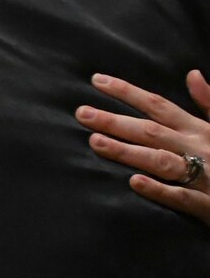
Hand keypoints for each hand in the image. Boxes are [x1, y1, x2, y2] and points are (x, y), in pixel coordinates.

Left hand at [80, 70, 209, 226]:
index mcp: (199, 130)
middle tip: (81, 113)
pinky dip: (159, 189)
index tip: (96, 80)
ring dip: (128, 151)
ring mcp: (203, 175)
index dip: (127, 92)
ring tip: (95, 143)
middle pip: (150, 131)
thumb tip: (193, 74)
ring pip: (160, 160)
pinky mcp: (207, 204)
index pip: (158, 106)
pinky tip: (134, 182)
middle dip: (115, 121)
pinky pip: (181, 196)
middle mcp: (197, 148)